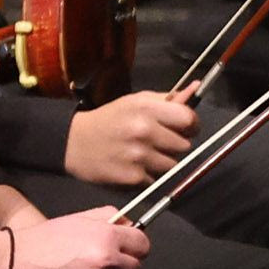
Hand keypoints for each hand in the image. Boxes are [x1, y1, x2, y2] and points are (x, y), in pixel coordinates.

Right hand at [4, 206, 148, 268]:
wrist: (12, 263)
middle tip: (103, 263)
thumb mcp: (77, 219)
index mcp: (105, 235)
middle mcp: (106, 259)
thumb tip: (131, 223)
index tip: (128, 249)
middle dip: (123, 267)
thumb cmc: (43, 241)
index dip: (135, 246)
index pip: (143, 244)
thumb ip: (108, 217)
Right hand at [62, 89, 196, 187]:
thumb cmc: (110, 119)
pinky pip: (157, 180)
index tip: (185, 128)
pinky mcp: (133, 178)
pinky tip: (135, 166)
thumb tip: (196, 89)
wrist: (73, 143)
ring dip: (164, 162)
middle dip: (176, 145)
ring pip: (173, 165)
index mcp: (147, 109)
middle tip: (160, 142)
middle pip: (184, 146)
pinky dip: (149, 176)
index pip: (188, 119)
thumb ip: (167, 99)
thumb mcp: (136, 101)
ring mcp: (139, 156)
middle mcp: (144, 131)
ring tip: (145, 155)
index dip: (191, 125)